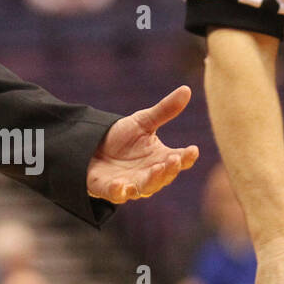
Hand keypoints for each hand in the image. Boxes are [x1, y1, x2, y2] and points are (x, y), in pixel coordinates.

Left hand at [86, 86, 198, 202]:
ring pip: (144, 187)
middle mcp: (149, 175)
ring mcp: (130, 184)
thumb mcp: (142, 121)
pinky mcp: (107, 188)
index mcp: (160, 159)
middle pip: (164, 176)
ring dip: (152, 180)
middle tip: (174, 159)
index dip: (187, 157)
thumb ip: (165, 110)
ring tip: (157, 168)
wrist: (89, 146)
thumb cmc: (121, 137)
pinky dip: (119, 192)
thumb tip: (187, 89)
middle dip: (169, 169)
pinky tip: (122, 186)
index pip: (179, 160)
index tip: (193, 149)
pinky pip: (116, 194)